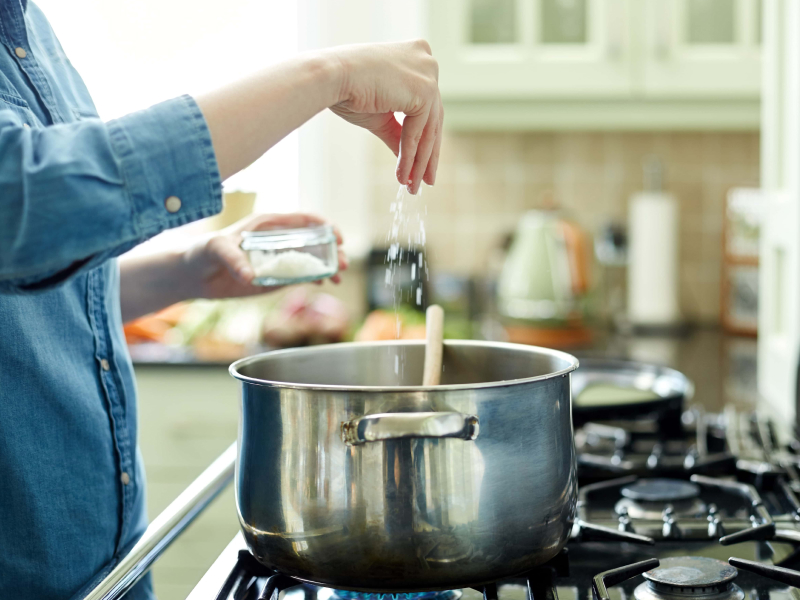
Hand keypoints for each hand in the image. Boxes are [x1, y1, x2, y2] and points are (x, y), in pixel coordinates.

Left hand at [183, 213, 347, 299]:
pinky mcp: (276, 277)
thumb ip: (233, 258)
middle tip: (343, 264)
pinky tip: (324, 284)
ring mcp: (279, 259)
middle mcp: (279, 240)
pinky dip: (316, 279)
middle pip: (315, 241)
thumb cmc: (203, 251)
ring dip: (329, 267)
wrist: (194, 274)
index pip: (304, 220)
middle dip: (333, 251)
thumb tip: (250, 276)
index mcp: (269, 225)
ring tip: (338, 279)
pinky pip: (301, 277)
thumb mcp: (215, 249)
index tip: (337, 237)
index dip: (325, 226)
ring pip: (312, 260)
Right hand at [327, 40, 442, 193]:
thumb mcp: (380, 115)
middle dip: (426, 155)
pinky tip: (403, 175)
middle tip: (423, 181)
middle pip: (432, 118)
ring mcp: (428, 72)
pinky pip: (419, 131)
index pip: (426, 105)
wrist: (331, 77)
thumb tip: (410, 160)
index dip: (423, 138)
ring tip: (412, 186)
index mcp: (416, 56)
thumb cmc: (346, 90)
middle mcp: (427, 60)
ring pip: (428, 128)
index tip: (420, 165)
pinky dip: (411, 156)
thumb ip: (398, 133)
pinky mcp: (425, 89)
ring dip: (419, 161)